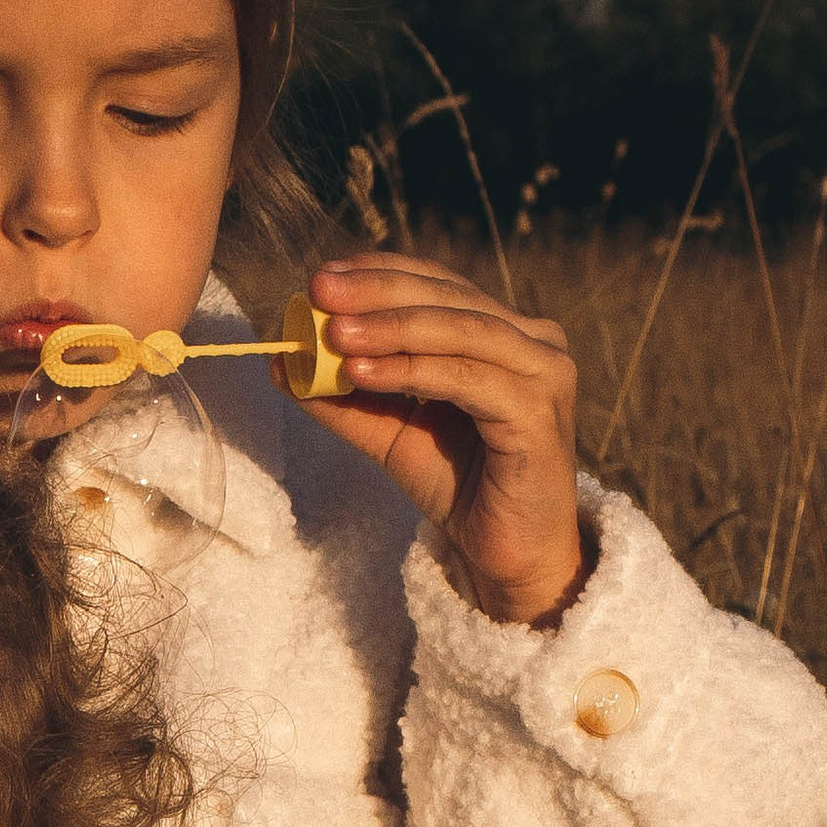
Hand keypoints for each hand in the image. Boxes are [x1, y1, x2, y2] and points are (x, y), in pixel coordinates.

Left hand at [308, 253, 590, 625]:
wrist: (504, 553)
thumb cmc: (458, 485)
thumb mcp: (390, 431)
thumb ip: (346, 397)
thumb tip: (282, 364)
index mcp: (504, 331)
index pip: (439, 283)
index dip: (380, 273)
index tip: (323, 275)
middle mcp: (535, 341)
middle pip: (448, 297)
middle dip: (377, 292)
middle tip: (320, 290)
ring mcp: (544, 373)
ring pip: (459, 331)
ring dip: (390, 328)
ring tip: (333, 335)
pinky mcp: (538, 413)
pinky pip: (465, 378)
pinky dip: (410, 371)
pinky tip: (362, 373)